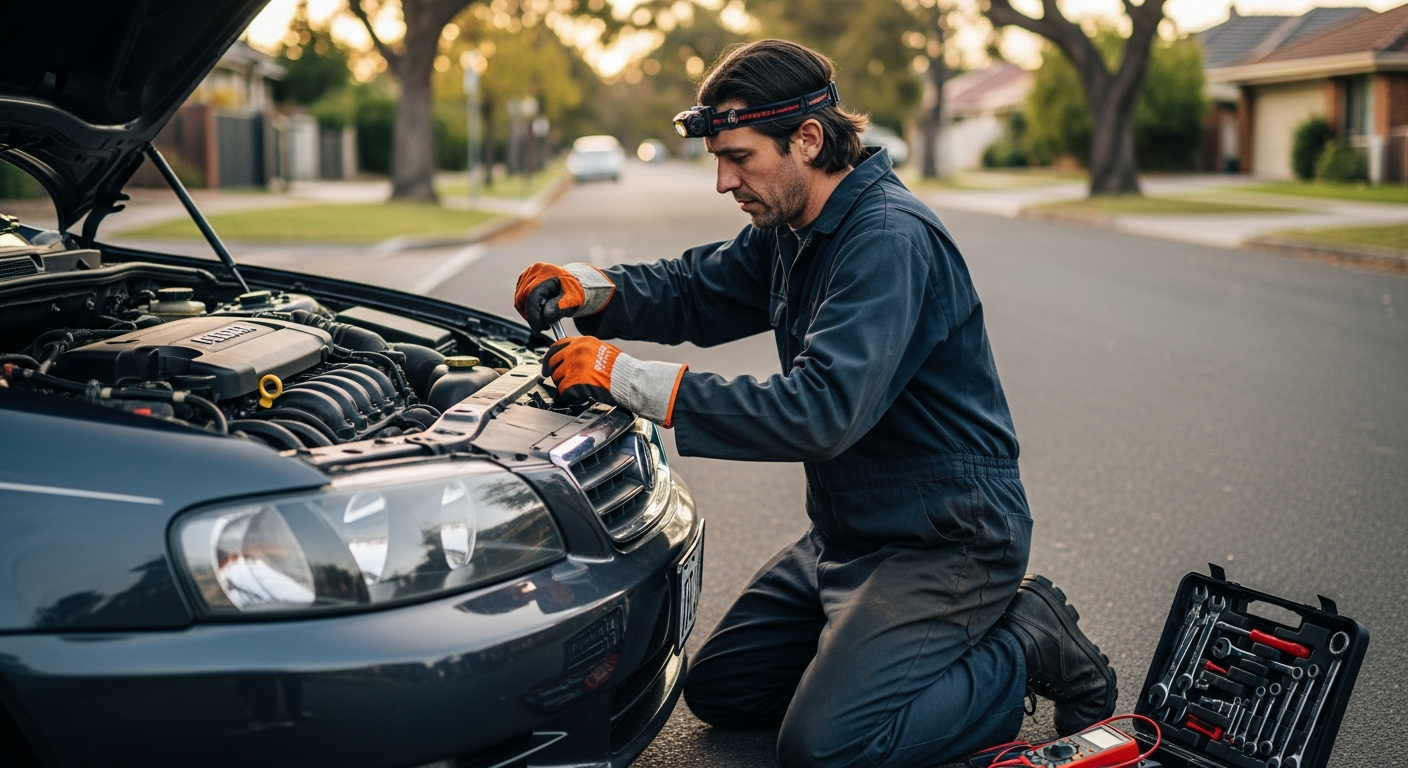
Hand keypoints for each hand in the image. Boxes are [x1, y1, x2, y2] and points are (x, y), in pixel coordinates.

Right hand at [514, 262, 614, 332]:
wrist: (573, 284)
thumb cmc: (574, 292)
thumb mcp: (572, 301)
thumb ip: (558, 308)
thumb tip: (544, 317)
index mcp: (547, 272)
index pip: (532, 295)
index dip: (533, 314)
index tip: (538, 327)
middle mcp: (534, 270)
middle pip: (523, 297)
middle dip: (531, 315)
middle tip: (543, 325)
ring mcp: (527, 275)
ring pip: (519, 300)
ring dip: (528, 313)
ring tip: (543, 319)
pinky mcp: (523, 281)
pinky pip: (519, 299)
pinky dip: (527, 309)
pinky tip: (539, 312)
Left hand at [543, 336, 687, 426]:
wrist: (629, 380)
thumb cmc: (620, 369)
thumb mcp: (601, 350)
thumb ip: (584, 351)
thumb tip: (569, 357)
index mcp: (582, 342)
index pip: (557, 346)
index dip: (550, 357)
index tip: (547, 365)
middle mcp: (575, 352)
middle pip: (553, 363)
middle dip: (555, 373)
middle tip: (560, 381)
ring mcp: (574, 367)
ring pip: (557, 378)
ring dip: (564, 386)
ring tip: (576, 389)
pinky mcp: (574, 382)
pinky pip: (563, 392)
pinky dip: (569, 396)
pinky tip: (579, 396)